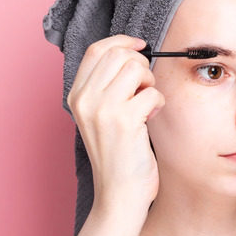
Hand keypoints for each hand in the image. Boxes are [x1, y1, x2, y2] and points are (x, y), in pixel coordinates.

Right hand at [66, 35, 164, 209]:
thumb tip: (133, 54)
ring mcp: (102, 109)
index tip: (141, 46)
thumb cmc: (118, 154)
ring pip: (136, 68)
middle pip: (119, 54)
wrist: (119, 194)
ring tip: (147, 104)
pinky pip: (152, 93)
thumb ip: (108, 86)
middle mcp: (85, 100)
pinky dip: (158, 103)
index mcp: (77, 96)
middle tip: (145, 88)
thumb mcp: (102, 116)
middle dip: (141, 65)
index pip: (97, 50)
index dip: (122, 41)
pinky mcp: (123, 121)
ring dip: (150, 83)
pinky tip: (150, 119)